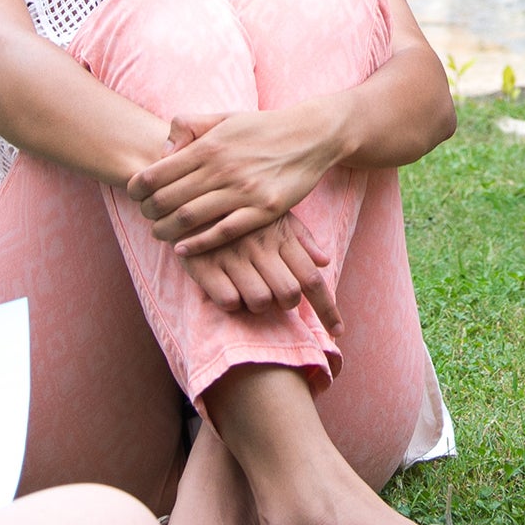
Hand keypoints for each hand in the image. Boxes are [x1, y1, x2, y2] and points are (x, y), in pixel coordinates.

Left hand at [129, 107, 338, 252]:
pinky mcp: (265, 210)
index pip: (158, 171)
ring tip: (158, 234)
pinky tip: (183, 249)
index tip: (133, 195)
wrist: (311, 136)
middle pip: (168, 198)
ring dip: (166, 230)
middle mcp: (223, 168)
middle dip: (148, 212)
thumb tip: (164, 149)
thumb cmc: (262, 128)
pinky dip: (198, 244)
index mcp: (209, 145)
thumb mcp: (224, 117)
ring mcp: (244, 190)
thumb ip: (190, 126)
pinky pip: (224, 232)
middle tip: (144, 217)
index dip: (137, 188)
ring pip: (191, 217)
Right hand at [178, 219, 341, 330]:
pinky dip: (231, 302)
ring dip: (257, 305)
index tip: (338, 332)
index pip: (313, 279)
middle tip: (276, 297)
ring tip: (247, 289)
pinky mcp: (205, 264)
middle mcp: (260, 246)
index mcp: (280, 235)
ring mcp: (232, 255)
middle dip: (287, 305)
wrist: (186, 192)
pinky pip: (228, 300)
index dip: (328, 310)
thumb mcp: (272, 214)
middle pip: (289, 293)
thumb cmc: (236, 207)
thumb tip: (324, 261)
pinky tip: (225, 287)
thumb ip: (299, 237)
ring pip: (259, 301)